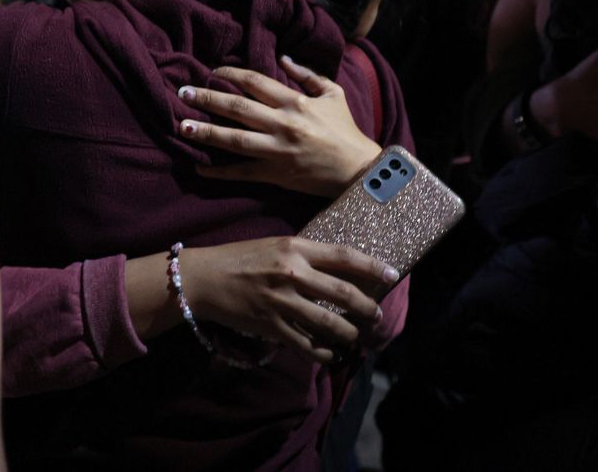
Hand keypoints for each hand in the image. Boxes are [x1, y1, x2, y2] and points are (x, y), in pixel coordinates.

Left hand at [177, 55, 381, 196]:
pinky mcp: (276, 174)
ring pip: (235, 140)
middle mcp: (283, 124)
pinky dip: (219, 172)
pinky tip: (199, 169)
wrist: (359, 170)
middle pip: (237, 108)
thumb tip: (283, 58)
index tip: (212, 72)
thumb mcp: (333, 94)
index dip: (230, 75)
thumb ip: (308, 74)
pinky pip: (242, 172)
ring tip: (182, 126)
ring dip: (206, 132)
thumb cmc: (346, 130)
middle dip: (207, 99)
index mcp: (295, 102)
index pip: (255, 82)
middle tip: (183, 93)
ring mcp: (278, 151)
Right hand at [179, 237, 399, 364]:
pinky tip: (331, 353)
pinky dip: (323, 352)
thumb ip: (304, 255)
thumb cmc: (240, 258)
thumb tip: (337, 268)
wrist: (204, 278)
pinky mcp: (270, 325)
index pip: (344, 255)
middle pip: (343, 294)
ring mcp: (281, 301)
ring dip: (349, 334)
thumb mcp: (275, 245)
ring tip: (358, 337)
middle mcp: (292, 273)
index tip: (393, 275)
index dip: (372, 267)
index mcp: (295, 247)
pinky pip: (305, 344)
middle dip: (368, 308)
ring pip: (329, 323)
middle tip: (377, 317)